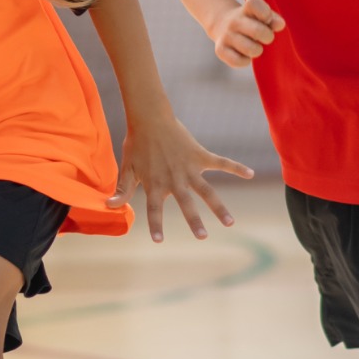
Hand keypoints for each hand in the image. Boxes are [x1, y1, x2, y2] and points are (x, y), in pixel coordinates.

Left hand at [111, 110, 257, 243]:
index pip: (154, 209)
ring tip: (229, 222)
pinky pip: (221, 163)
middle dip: (194, 221)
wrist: (150, 117)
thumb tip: (108, 207)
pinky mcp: (200, 155)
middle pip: (186, 203)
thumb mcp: (127, 168)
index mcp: (155, 184)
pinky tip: (250, 174)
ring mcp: (189, 168)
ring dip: (218, 207)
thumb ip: (122, 189)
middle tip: (202, 237)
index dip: (155, 224)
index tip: (158, 241)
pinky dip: (236, 168)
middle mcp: (174, 179)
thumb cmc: (137, 144)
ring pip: (207, 190)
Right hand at [211, 0, 282, 68]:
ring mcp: (226, 35)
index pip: (254, 3)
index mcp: (246, 8)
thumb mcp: (262, 15)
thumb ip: (273, 19)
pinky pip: (239, 61)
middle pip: (258, 31)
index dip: (266, 13)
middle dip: (268, 37)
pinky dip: (245, 60)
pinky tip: (244, 54)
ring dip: (257, 50)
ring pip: (251, 49)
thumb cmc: (251, 21)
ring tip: (254, 46)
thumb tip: (280, 25)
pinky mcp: (220, 49)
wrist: (222, 23)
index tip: (267, 19)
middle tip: (265, 37)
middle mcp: (234, 20)